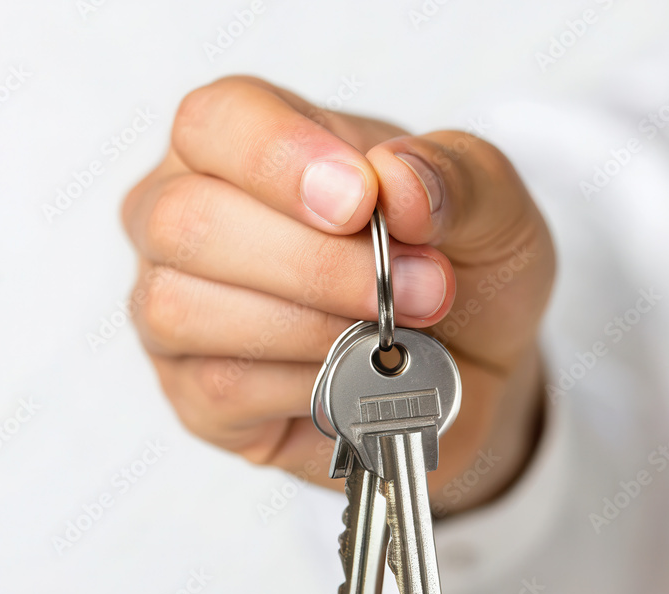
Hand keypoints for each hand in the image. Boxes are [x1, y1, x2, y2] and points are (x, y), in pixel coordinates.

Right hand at [121, 76, 554, 515]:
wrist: (469, 373)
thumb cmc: (461, 273)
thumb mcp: (492, 208)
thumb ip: (457, 178)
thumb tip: (398, 184)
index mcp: (245, 146)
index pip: (215, 122)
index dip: (278, 159)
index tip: (359, 201)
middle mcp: (188, 221)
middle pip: (188, 222)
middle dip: (313, 263)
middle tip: (416, 288)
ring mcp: (176, 309)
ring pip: (187, 309)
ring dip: (310, 327)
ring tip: (391, 335)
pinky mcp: (195, 395)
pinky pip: (219, 387)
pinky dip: (303, 385)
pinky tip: (352, 377)